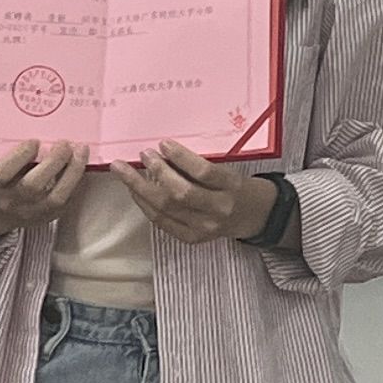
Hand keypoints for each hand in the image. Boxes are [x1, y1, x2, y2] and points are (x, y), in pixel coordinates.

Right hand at [0, 139, 99, 244]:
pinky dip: (77, 180)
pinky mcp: (48, 217)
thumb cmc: (1, 178)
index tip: (35, 141)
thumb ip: (13, 151)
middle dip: (53, 162)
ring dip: (72, 171)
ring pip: (56, 198)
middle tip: (64, 143)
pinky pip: (68, 201)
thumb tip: (41, 125)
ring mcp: (31, 213)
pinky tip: (82, 164)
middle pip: (32, 186)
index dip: (20, 156)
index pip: (1, 174)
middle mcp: (10, 201)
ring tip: (81, 151)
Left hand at [122, 141, 270, 245]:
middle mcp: (218, 210)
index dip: (181, 158)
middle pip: (180, 193)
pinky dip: (145, 205)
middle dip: (156, 172)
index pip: (204, 172)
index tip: (164, 144)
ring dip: (141, 188)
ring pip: (165, 209)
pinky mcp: (191, 238)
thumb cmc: (238, 186)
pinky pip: (161, 222)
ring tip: (126, 172)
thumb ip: (199, 166)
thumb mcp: (229, 170)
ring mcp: (203, 228)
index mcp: (232, 187)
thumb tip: (163, 152)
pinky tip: (135, 191)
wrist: (256, 216)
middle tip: (142, 155)